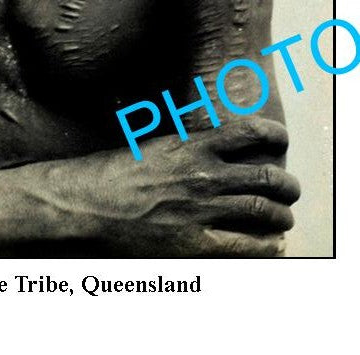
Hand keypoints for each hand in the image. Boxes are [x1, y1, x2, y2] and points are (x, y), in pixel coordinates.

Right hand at [48, 117, 300, 257]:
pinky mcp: (196, 242)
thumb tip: (204, 139)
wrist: (87, 201)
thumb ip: (183, 143)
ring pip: (263, 211)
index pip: (249, 132)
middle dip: (286, 185)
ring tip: (284, 218)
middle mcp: (203, 174)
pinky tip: (272, 245)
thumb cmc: (113, 171)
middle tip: (290, 189)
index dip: (273, 135)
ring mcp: (202, 209)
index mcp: (191, 144)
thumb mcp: (152, 144)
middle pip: (266, 177)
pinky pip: (246, 246)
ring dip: (282, 216)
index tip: (281, 139)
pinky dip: (267, 246)